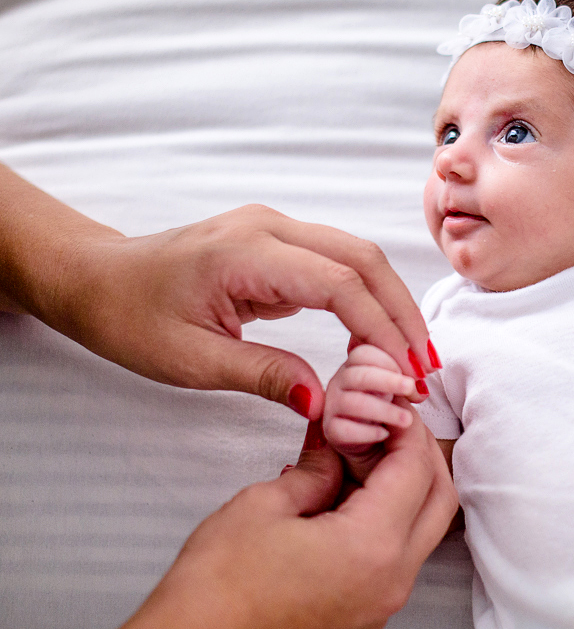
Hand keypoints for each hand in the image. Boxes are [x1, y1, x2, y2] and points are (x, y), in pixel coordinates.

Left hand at [2, 170, 438, 417]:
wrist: (94, 278)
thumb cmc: (129, 316)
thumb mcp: (190, 360)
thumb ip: (263, 374)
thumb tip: (324, 400)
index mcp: (247, 253)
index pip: (340, 284)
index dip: (381, 328)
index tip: (403, 372)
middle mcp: (270, 228)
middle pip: (364, 259)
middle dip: (401, 313)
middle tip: (423, 368)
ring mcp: (276, 229)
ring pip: (358, 256)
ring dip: (390, 303)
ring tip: (409, 357)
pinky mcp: (278, 242)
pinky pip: (338, 263)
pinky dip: (367, 297)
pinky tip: (375, 336)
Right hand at [78, 419, 457, 628]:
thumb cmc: (212, 596)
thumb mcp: (261, 505)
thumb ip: (314, 469)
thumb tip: (332, 445)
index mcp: (372, 547)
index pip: (416, 468)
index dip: (404, 429)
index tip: (386, 408)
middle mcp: (390, 583)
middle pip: (438, 502)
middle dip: (419, 456)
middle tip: (386, 429)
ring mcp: (379, 610)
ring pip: (419, 536)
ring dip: (403, 494)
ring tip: (357, 465)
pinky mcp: (362, 626)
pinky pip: (393, 567)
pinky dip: (384, 531)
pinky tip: (341, 511)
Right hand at [325, 344, 424, 480]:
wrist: (370, 439)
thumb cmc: (384, 404)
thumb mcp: (397, 387)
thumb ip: (406, 377)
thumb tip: (422, 380)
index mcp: (355, 365)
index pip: (364, 353)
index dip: (388, 361)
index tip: (409, 374)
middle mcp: (339, 382)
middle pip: (358, 375)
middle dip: (388, 381)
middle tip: (410, 388)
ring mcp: (332, 405)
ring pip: (353, 403)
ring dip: (384, 410)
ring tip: (406, 419)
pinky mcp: (330, 430)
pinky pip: (344, 430)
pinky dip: (367, 432)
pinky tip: (385, 434)